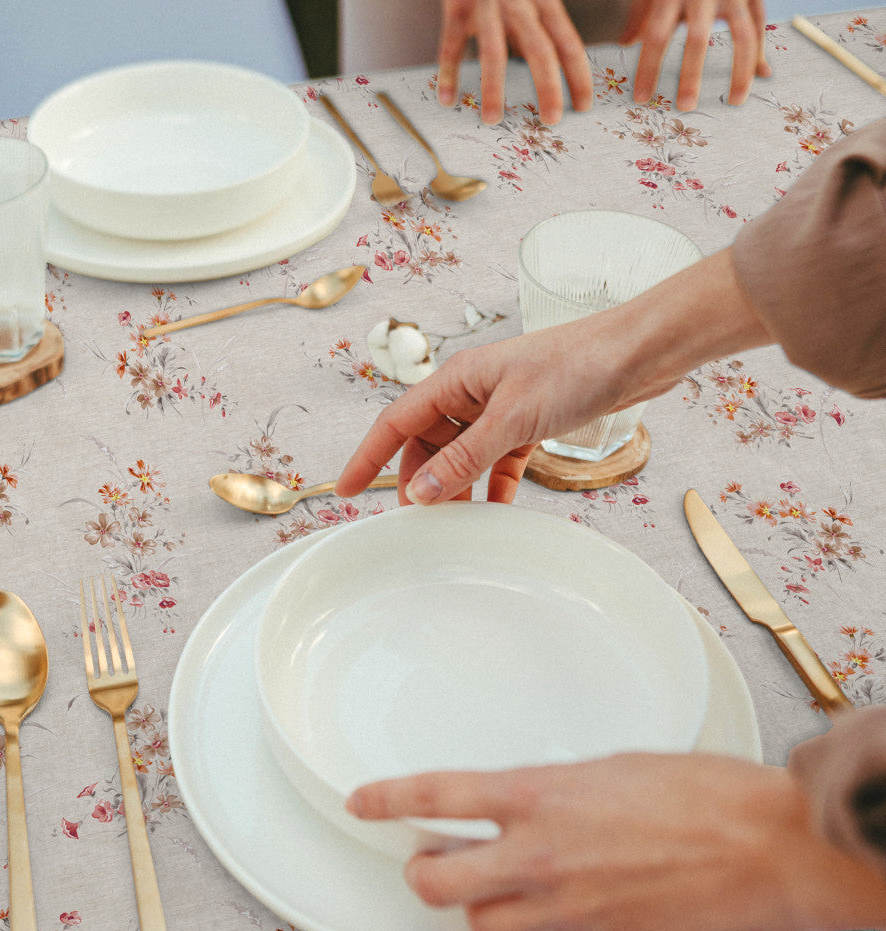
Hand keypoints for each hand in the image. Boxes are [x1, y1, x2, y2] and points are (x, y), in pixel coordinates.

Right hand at [337, 314, 640, 505]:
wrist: (637, 354)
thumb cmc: (576, 366)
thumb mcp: (513, 418)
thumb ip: (464, 459)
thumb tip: (419, 492)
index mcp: (455, 381)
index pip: (395, 423)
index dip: (367, 457)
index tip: (346, 490)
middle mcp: (470, 394)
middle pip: (426, 444)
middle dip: (419, 482)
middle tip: (418, 523)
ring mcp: (499, 409)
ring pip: (460, 456)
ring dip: (456, 488)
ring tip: (456, 523)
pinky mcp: (527, 424)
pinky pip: (496, 462)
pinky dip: (492, 486)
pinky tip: (496, 512)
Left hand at [346, 754, 885, 930]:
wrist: (763, 845)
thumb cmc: (698, 794)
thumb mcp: (605, 769)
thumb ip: (552, 793)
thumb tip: (528, 809)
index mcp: (538, 796)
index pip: (436, 794)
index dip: (388, 798)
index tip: (365, 801)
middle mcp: (539, 855)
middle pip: (435, 881)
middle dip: (420, 872)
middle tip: (427, 860)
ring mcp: (565, 906)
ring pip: (483, 925)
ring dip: (483, 906)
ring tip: (507, 887)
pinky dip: (549, 924)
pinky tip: (578, 899)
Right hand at [437, 0, 593, 123]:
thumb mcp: (528, 0)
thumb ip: (535, 31)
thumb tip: (549, 76)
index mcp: (543, 2)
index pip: (568, 44)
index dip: (578, 76)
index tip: (583, 106)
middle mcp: (519, 3)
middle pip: (539, 50)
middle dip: (548, 87)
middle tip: (551, 121)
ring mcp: (487, 6)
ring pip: (494, 52)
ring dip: (494, 88)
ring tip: (492, 120)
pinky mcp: (456, 7)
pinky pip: (451, 45)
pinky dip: (448, 74)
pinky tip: (447, 100)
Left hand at [620, 0, 772, 110]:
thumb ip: (641, 13)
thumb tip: (626, 43)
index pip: (656, 35)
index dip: (648, 68)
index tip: (641, 98)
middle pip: (697, 38)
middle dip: (690, 76)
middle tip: (684, 106)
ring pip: (742, 35)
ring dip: (740, 71)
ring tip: (736, 101)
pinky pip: (759, 25)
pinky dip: (761, 51)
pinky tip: (760, 76)